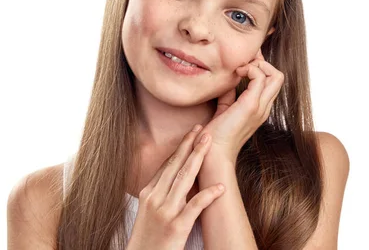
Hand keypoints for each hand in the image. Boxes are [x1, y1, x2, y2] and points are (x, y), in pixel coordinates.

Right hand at [126, 125, 225, 249]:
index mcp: (148, 193)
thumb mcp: (148, 212)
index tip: (191, 133)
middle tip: (203, 129)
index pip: (167, 164)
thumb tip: (176, 178)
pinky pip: (194, 206)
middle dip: (190, 145)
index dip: (180, 147)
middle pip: (175, 166)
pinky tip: (221, 187)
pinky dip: (208, 194)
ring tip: (210, 144)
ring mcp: (165, 212)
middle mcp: (155, 198)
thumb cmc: (148, 238)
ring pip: (184, 179)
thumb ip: (161, 194)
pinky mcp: (176, 227)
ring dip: (198, 158)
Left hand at [194, 49, 283, 162]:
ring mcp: (260, 107)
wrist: (214, 154)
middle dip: (262, 63)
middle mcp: (264, 108)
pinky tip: (236, 73)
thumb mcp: (225, 109)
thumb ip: (230, 95)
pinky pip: (259, 77)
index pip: (272, 82)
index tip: (244, 63)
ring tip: (240, 69)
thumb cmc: (216, 134)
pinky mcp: (250, 106)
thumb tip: (229, 80)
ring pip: (276, 75)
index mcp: (260, 109)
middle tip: (243, 63)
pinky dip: (250, 69)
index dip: (261, 67)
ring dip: (258, 65)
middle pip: (278, 77)